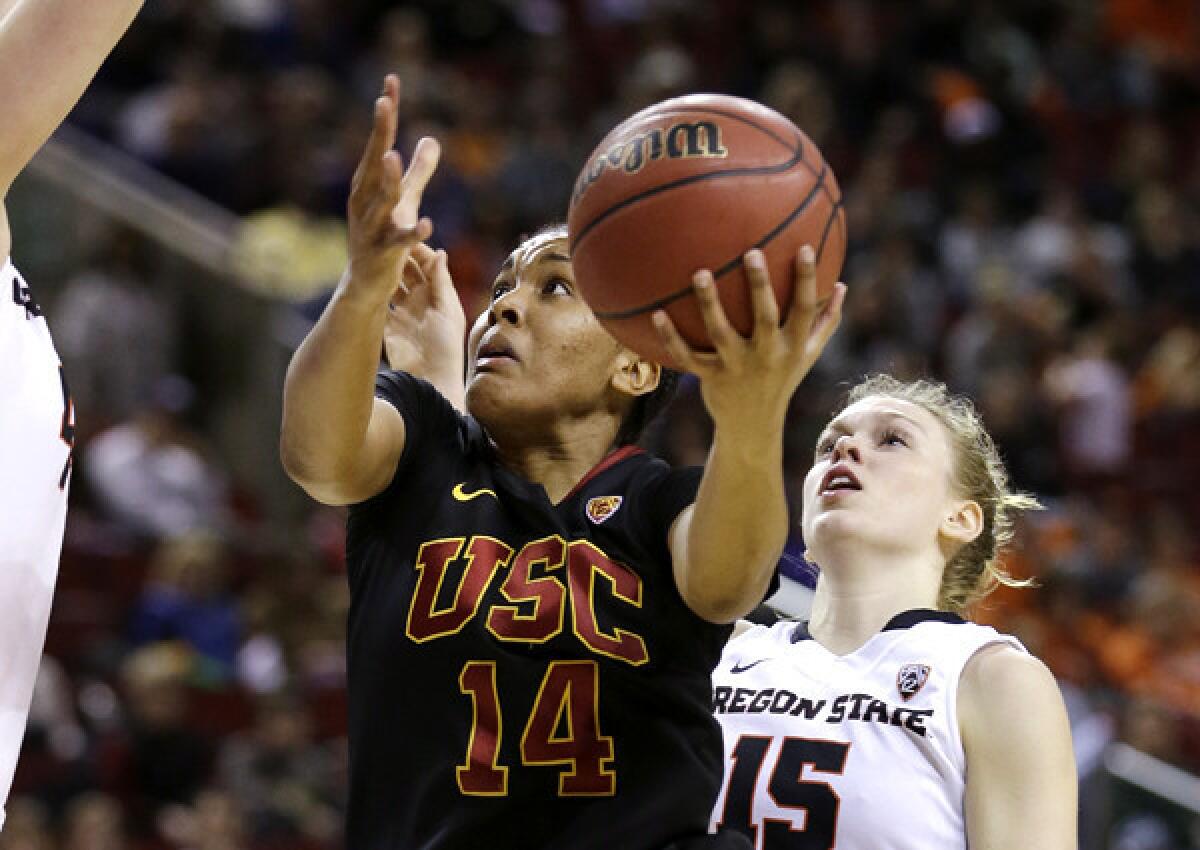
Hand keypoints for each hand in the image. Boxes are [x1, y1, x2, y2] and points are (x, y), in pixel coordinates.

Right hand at [345, 74, 439, 299]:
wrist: (364, 284)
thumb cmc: (383, 237)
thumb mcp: (404, 201)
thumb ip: (419, 172)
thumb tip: (432, 138)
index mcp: (369, 184)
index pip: (379, 141)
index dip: (386, 114)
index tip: (391, 81)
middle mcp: (364, 200)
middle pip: (374, 161)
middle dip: (380, 132)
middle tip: (383, 102)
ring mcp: (371, 226)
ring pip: (380, 199)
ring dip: (386, 178)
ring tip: (392, 155)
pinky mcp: (383, 253)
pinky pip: (399, 241)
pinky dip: (412, 232)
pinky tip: (428, 223)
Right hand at [385, 242, 466, 410]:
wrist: (430, 378)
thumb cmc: (445, 345)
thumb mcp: (446, 310)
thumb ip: (441, 281)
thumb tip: (440, 251)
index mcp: (438, 294)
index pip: (426, 264)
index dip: (415, 250)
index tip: (402, 237)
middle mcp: (420, 300)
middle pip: (406, 272)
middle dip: (396, 258)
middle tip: (382, 242)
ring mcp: (403, 313)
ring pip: (391, 286)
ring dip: (383, 274)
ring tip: (370, 258)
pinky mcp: (388, 327)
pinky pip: (379, 306)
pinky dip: (372, 295)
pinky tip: (364, 282)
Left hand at [652, 245, 845, 442]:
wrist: (752, 424)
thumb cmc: (782, 378)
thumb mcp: (808, 354)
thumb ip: (825, 321)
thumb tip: (842, 285)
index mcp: (793, 346)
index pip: (804, 310)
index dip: (807, 280)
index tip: (805, 248)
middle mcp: (767, 356)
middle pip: (764, 317)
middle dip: (760, 285)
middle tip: (751, 252)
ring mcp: (737, 367)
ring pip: (721, 332)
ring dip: (710, 303)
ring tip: (701, 272)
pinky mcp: (710, 377)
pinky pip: (687, 356)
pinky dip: (670, 337)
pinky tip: (656, 313)